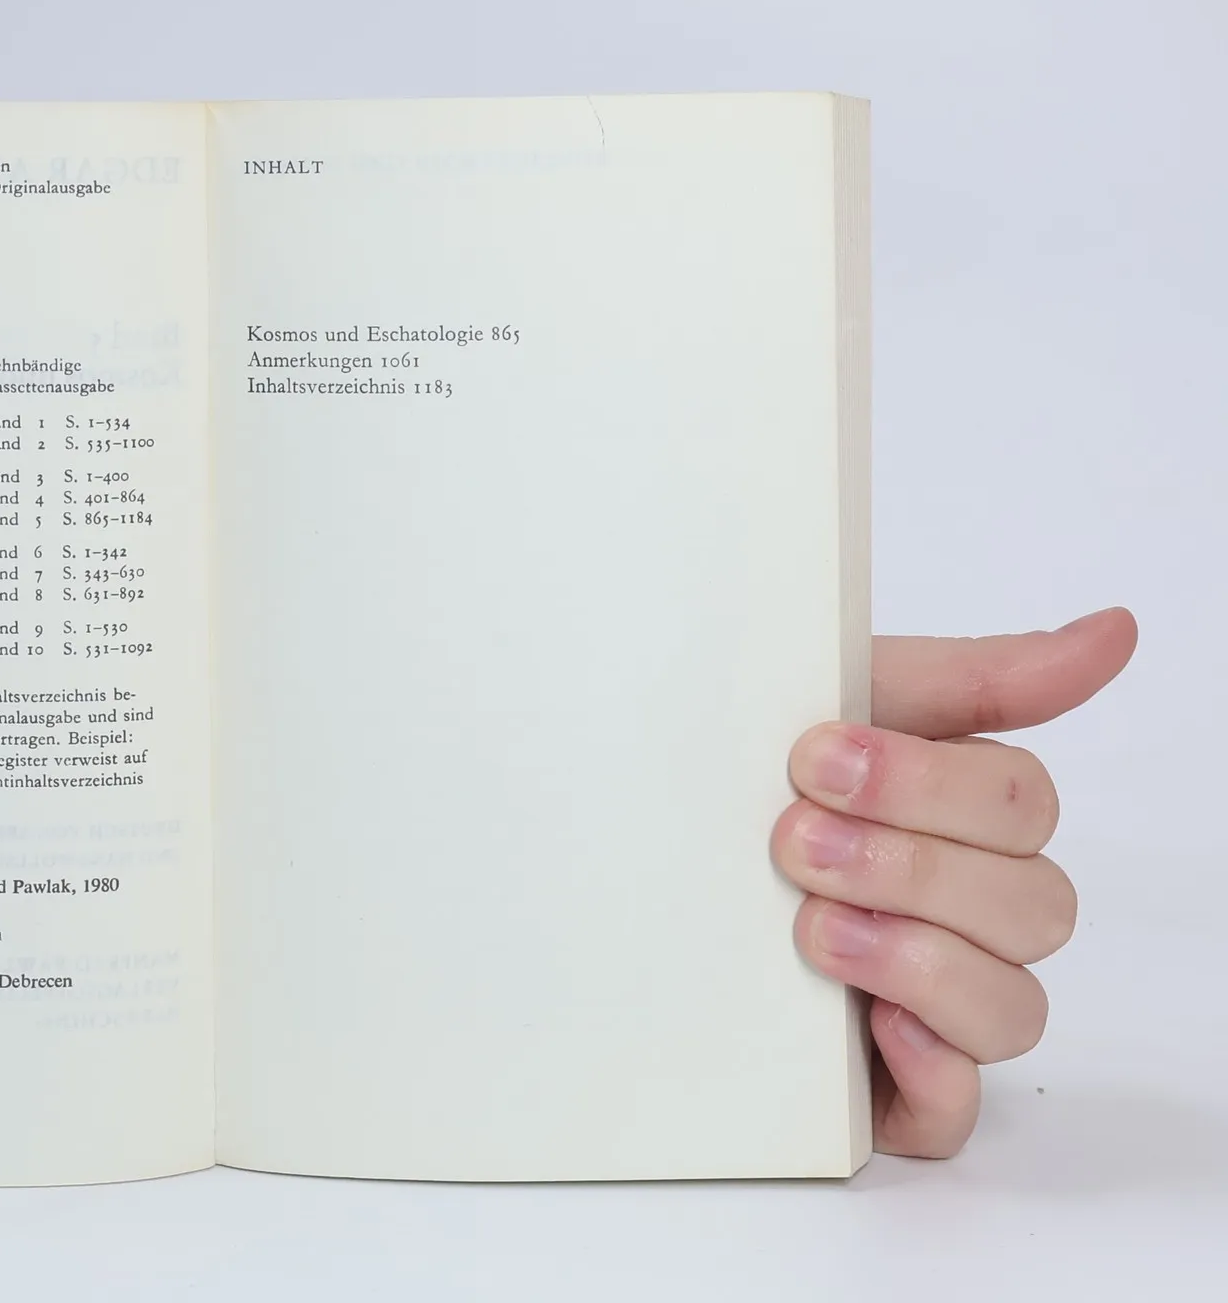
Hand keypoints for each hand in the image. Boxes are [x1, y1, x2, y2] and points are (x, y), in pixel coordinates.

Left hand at [773, 607, 1136, 1158]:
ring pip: (1015, 1006)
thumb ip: (976, 675)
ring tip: (811, 925)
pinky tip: (869, 1023)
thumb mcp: (834, 698)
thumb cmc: (742, 770)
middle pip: (1035, 902)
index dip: (925, 781)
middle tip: (793, 837)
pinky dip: (926, 1067)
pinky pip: (959, 1110)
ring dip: (915, 954)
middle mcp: (968, 908)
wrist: (628, 843)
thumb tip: (1112, 630)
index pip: (1021, 800)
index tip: (815, 753)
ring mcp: (938, 1001)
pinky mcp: (896, 1087)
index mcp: (962, 811)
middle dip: (907, 862)